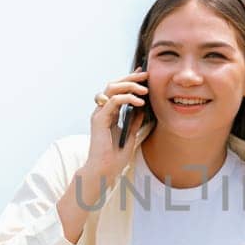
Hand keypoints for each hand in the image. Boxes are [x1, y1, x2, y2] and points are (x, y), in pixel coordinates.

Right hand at [85, 67, 150, 182]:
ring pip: (112, 89)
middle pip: (113, 85)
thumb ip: (134, 120)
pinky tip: (139, 103)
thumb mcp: (130, 134)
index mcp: (108, 113)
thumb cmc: (115, 156)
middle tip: (145, 74)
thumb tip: (142, 107)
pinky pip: (113, 101)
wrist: (105, 170)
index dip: (129, 80)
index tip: (143, 74)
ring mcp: (99, 114)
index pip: (118, 90)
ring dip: (129, 86)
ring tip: (144, 90)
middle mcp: (102, 110)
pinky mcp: (99, 119)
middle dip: (130, 77)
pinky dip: (127, 98)